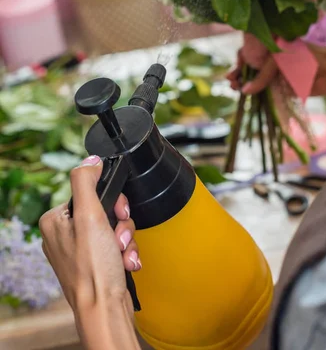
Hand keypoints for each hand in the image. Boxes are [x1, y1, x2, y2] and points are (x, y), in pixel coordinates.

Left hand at [39, 155, 140, 313]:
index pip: (90, 191)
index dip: (110, 200)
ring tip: (123, 254)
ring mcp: (79, 251)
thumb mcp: (89, 215)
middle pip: (104, 209)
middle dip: (120, 224)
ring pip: (114, 227)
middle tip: (119, 238)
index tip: (118, 212)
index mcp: (55, 220)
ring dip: (126, 239)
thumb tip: (91, 160)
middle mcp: (64, 235)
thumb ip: (86, 181)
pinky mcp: (94, 263)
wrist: (105, 309)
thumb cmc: (94, 270)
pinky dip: (125, 252)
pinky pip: (116, 245)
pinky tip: (125, 263)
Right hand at [227, 34, 325, 95]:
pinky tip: (247, 96)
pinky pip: (267, 91)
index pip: (250, 53)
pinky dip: (257, 94)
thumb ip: (262, 77)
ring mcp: (278, 74)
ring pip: (257, 80)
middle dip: (240, 74)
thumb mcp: (278, 63)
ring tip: (236, 88)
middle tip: (232, 82)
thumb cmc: (305, 59)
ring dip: (245, 84)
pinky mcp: (284, 88)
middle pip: (251, 67)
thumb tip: (245, 90)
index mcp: (272, 47)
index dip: (240, 62)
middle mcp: (273, 60)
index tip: (233, 72)